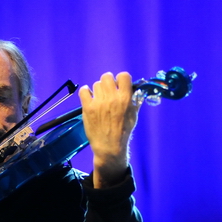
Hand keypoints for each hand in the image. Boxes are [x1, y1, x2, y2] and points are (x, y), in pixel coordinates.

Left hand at [78, 72, 140, 187]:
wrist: (109, 145)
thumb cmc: (123, 131)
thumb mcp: (134, 115)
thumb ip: (135, 100)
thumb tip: (137, 90)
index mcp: (125, 98)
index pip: (123, 76)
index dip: (121, 79)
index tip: (119, 85)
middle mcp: (112, 98)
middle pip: (107, 77)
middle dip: (108, 82)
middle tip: (108, 91)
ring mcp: (98, 102)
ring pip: (96, 84)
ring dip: (98, 89)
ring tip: (99, 98)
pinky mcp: (87, 108)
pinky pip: (84, 91)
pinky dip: (86, 91)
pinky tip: (89, 96)